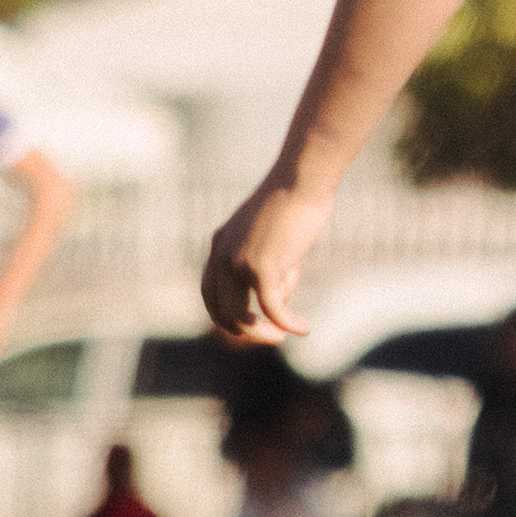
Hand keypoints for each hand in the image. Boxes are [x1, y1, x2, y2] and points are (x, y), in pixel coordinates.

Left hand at [202, 184, 327, 347]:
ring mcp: (237, 262)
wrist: (301, 180)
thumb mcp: (277, 241)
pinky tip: (304, 329)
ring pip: (240, 316)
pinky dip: (288, 324)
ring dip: (262, 333)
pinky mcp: (261, 267)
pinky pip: (272, 308)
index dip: (228, 314)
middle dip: (245, 329)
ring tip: (283, 336)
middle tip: (272, 336)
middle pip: (219, 310)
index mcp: (220, 245)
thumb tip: (278, 304)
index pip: (211, 293)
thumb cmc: (297, 204)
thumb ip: (273, 271)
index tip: (255, 323)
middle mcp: (221, 255)